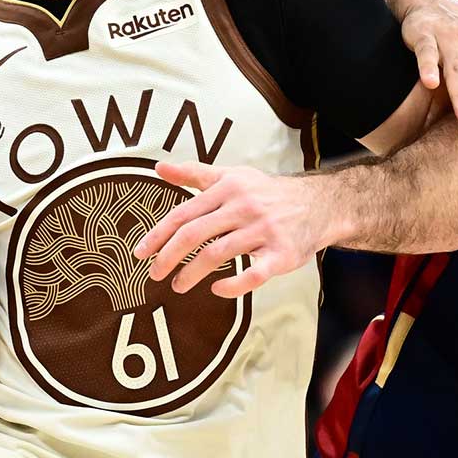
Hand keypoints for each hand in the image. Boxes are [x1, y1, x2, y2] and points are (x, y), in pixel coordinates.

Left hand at [132, 161, 330, 298]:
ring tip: (178, 285)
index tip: (140, 253)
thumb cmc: (267, 192)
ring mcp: (263, 231)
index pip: (184, 214)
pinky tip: (217, 289)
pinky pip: (253, 275)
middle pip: (194, 235)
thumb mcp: (232, 176)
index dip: (158, 235)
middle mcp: (244, 207)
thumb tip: (159, 168)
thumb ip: (194, 174)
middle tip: (154, 275)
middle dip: (168, 257)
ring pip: (217, 254)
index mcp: (228, 188)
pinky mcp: (280, 254)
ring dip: (191, 274)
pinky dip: (232, 285)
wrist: (317, 204)